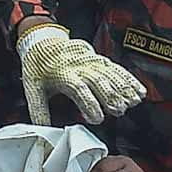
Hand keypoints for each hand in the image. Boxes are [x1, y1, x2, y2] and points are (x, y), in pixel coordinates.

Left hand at [18, 24, 146, 124]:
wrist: (42, 40)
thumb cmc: (38, 66)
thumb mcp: (32, 88)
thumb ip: (38, 110)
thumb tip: (42, 131)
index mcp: (62, 74)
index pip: (78, 88)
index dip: (89, 103)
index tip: (97, 119)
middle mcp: (79, 65)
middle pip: (99, 80)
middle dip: (110, 96)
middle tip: (119, 111)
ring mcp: (91, 60)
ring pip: (111, 73)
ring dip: (124, 88)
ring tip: (133, 102)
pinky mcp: (99, 59)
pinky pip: (117, 68)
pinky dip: (129, 79)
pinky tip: (139, 91)